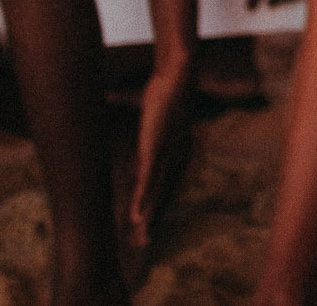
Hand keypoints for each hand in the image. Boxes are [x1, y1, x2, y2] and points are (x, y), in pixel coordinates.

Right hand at [127, 53, 194, 253]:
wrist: (178, 73)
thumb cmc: (169, 92)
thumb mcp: (161, 115)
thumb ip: (155, 128)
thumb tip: (144, 129)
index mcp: (180, 150)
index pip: (168, 185)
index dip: (158, 206)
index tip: (149, 225)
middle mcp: (177, 155)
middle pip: (164, 194)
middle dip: (154, 219)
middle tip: (143, 243)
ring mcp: (166, 153)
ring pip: (157, 192)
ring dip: (148, 216)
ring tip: (139, 237)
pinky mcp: (155, 147)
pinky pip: (148, 179)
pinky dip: (142, 199)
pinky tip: (136, 217)